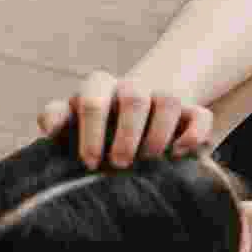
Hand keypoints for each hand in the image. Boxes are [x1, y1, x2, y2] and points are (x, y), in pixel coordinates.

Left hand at [37, 72, 214, 168]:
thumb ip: (56, 118)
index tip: (89, 163)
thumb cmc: (95, 129)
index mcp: (99, 87)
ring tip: (148, 162)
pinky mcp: (191, 112)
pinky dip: (193, 136)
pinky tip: (178, 154)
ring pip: (168, 101)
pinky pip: (201, 116)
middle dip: (126, 135)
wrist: (135, 119)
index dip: (91, 132)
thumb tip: (50, 128)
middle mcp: (132, 87)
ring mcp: (163, 96)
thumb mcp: (72, 122)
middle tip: (119, 164)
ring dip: (157, 136)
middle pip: (133, 97)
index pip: (92, 99)